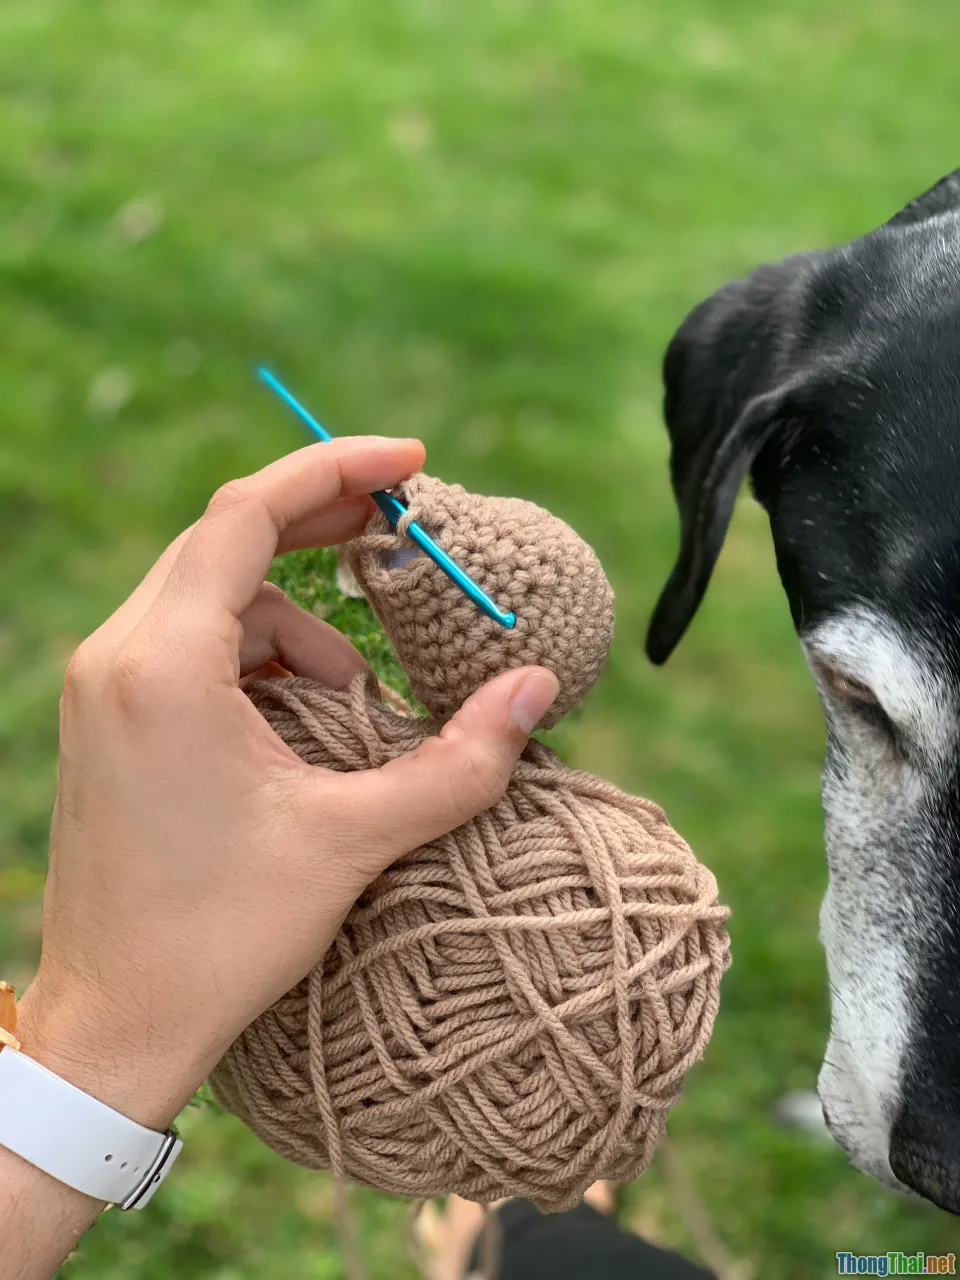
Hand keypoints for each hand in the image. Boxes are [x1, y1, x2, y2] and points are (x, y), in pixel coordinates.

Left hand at [16, 436, 558, 1134]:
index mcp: (164, 666)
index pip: (245, 514)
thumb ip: (457, 763)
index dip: (332, 470)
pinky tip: (305, 725)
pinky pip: (193, 646)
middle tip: (399, 532)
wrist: (115, 1022)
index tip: (409, 462)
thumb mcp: (352, 842)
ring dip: (298, 627)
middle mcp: (117, 656)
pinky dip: (260, 661)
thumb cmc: (220, 936)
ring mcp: (102, 686)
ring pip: (216, 600)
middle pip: (227, 540)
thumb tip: (536, 690)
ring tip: (356, 707)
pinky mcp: (108, 717)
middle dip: (320, 529)